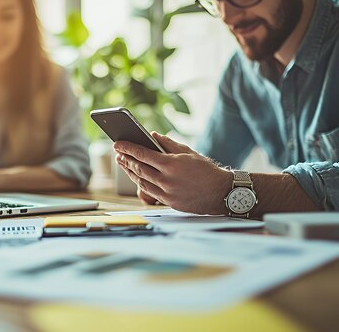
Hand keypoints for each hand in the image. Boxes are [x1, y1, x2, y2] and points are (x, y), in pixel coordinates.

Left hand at [114, 132, 231, 213]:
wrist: (221, 193)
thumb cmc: (206, 170)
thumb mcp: (188, 152)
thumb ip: (167, 143)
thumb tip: (151, 135)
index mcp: (170, 165)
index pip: (143, 154)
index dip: (128, 148)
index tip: (117, 144)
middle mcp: (166, 180)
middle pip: (139, 169)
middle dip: (126, 160)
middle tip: (117, 154)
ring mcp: (166, 193)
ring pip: (141, 182)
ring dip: (130, 172)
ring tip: (123, 164)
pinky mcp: (168, 202)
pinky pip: (149, 192)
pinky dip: (140, 183)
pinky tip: (135, 177)